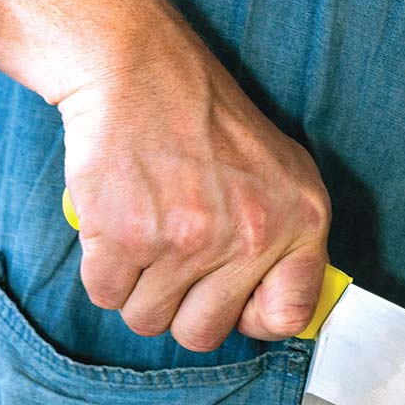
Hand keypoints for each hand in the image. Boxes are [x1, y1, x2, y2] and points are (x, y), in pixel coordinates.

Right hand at [57, 17, 329, 351]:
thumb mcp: (282, 170)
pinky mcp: (127, 237)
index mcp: (301, 218)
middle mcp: (252, 234)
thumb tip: (279, 314)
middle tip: (174, 253)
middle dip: (180, 305)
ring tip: (147, 226)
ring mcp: (189, 239)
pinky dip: (103, 266)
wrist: (141, 70)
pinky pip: (105, 296)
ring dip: (137, 285)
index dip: (251, 317)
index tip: (231, 296)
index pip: (290, 317)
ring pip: (148, 320)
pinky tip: (118, 219)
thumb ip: (290, 241)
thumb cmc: (207, 120)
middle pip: (202, 334)